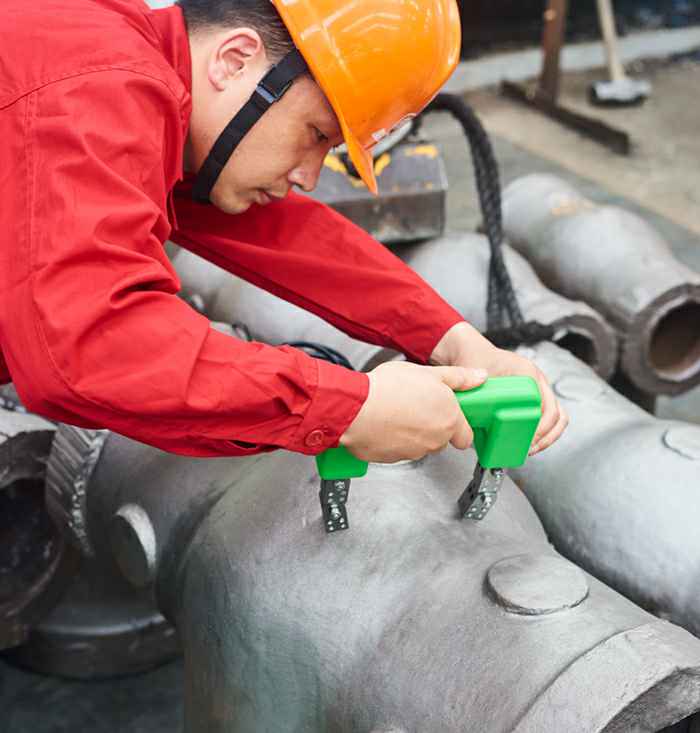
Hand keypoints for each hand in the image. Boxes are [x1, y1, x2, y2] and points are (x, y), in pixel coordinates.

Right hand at [340, 361, 487, 462]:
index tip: (448, 414)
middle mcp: (435, 440)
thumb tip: (479, 377)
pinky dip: (393, 440)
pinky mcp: (392, 459)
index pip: (466, 437)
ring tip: (396, 411)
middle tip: (417, 405)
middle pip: (441, 440)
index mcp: (449, 419)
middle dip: (432, 426)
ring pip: (420, 446)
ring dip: (412, 433)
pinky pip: (398, 450)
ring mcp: (414, 452)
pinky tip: (384, 422)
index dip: (458, 426)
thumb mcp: (429, 373)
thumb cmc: (388, 389)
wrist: (355, 408)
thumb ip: (458, 378)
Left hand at [430, 322, 567, 455]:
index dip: (540, 428)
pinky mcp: (534, 396)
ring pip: (557, 416)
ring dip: (548, 436)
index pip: (546, 405)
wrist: (471, 352)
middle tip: (530, 448)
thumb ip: (475, 398)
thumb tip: (474, 428)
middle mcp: (537, 380)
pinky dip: (544, 431)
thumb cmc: (474, 360)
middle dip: (546, 436)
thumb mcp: (473, 380)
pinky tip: (530, 440)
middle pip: (557, 414)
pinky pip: (548, 416)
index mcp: (527, 373)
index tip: (529, 441)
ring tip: (531, 448)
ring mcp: (538, 388)